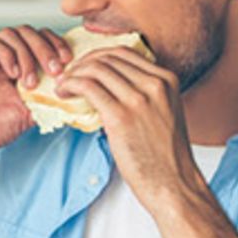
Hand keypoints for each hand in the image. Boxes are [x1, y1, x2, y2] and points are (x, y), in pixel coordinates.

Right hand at [0, 25, 72, 156]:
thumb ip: (47, 98)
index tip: (67, 61)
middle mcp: (1, 56)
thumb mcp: (29, 113)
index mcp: (16, 64)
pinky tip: (12, 73)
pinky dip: (6, 54)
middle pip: (28, 32)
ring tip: (29, 81)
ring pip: (10, 34)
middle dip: (45, 48)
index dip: (56, 44)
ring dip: (26, 54)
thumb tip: (74, 89)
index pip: (40, 39)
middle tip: (54, 70)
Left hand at [55, 47, 203, 208]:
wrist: (174, 184)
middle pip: (108, 58)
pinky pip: (88, 88)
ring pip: (95, 70)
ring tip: (63, 86)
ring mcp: (139, 99)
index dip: (98, 56)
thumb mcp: (165, 113)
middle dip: (82, 64)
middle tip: (68, 76)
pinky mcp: (121, 117)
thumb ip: (146, 95)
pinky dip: (71, 86)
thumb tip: (111, 87)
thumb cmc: (166, 157)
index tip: (84, 67)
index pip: (125, 53)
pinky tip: (63, 95)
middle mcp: (155, 85)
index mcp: (167, 80)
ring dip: (73, 75)